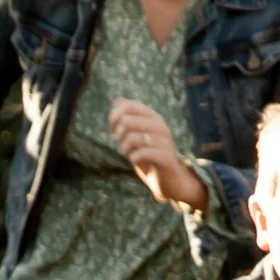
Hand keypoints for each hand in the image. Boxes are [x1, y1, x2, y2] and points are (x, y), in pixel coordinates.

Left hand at [107, 98, 204, 212]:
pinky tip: (135, 161)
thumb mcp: (136, 134)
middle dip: (118, 135)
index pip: (129, 106)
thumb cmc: (148, 155)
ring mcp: (165, 140)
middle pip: (127, 121)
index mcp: (153, 116)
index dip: (114, 116)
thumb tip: (117, 101)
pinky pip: (141, 153)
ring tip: (127, 154)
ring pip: (132, 138)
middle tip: (122, 145)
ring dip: (124, 149)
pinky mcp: (167, 157)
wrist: (168, 179)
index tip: (112, 130)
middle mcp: (160, 125)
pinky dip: (133, 158)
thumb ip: (127, 117)